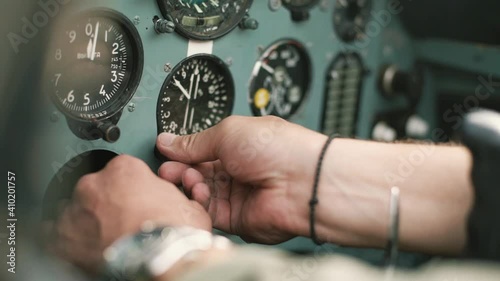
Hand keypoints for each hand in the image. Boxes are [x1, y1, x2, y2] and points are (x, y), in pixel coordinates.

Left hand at [45, 155, 210, 274]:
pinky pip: (54, 231)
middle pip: (96, 187)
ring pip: (75, 208)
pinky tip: (82, 244)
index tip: (135, 199)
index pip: (123, 169)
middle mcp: (96, 184)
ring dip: (87, 218)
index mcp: (125, 169)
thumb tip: (180, 196)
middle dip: (106, 201)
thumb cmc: (175, 233)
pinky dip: (66, 237)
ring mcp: (76, 210)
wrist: (161, 259)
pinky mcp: (62, 238)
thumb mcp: (189, 203)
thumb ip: (176, 192)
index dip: (132, 186)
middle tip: (121, 218)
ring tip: (104, 234)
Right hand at [156, 116, 326, 243]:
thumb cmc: (279, 149)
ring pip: (201, 193)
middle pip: (198, 172)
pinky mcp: (237, 218)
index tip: (166, 150)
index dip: (183, 151)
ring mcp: (238, 194)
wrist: (303, 181)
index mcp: (239, 145)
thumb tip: (169, 140)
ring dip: (189, 185)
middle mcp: (238, 170)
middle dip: (180, 169)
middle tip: (169, 167)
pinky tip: (197, 192)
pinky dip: (199, 203)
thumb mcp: (227, 132)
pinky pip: (209, 213)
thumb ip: (195, 141)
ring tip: (185, 176)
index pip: (202, 149)